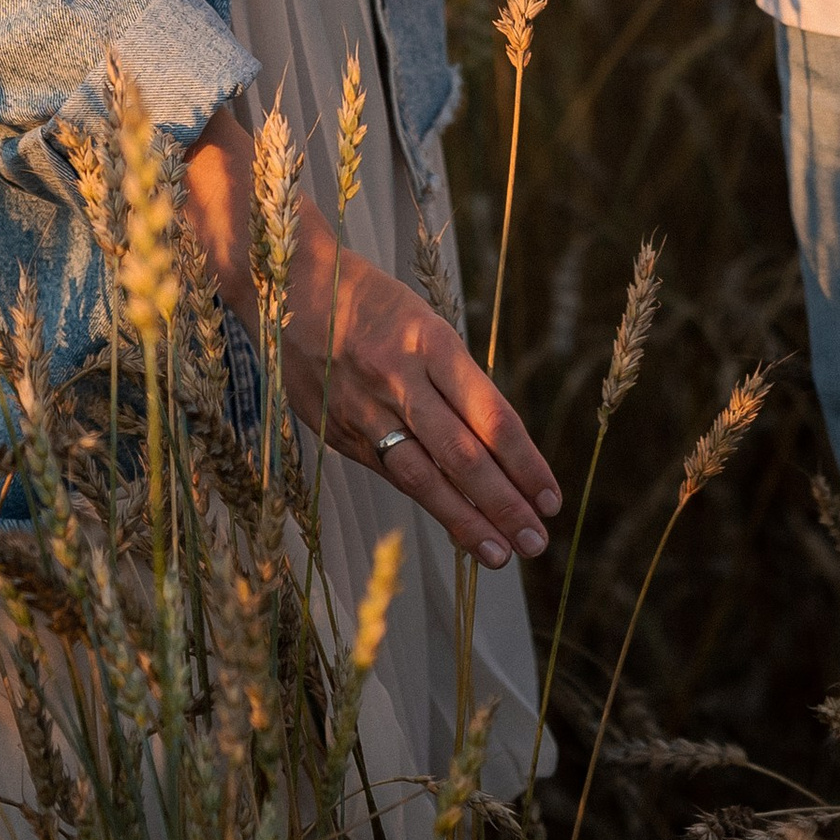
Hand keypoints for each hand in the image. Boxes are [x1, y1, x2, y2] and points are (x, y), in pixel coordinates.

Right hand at [184, 114, 558, 567]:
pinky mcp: (337, 430)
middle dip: (504, 504)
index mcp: (430, 340)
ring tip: (500, 553)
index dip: (524, 462)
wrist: (289, 286)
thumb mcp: (422, 322)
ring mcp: (363, 408)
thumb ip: (454, 382)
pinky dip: (425, 501)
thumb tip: (498, 446)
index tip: (551, 496)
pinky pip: (389, 471)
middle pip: (461, 454)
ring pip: (422, 476)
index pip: (490, 415)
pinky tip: (450, 526)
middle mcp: (398, 377)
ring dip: (466, 521)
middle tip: (537, 541)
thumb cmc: (372, 302)